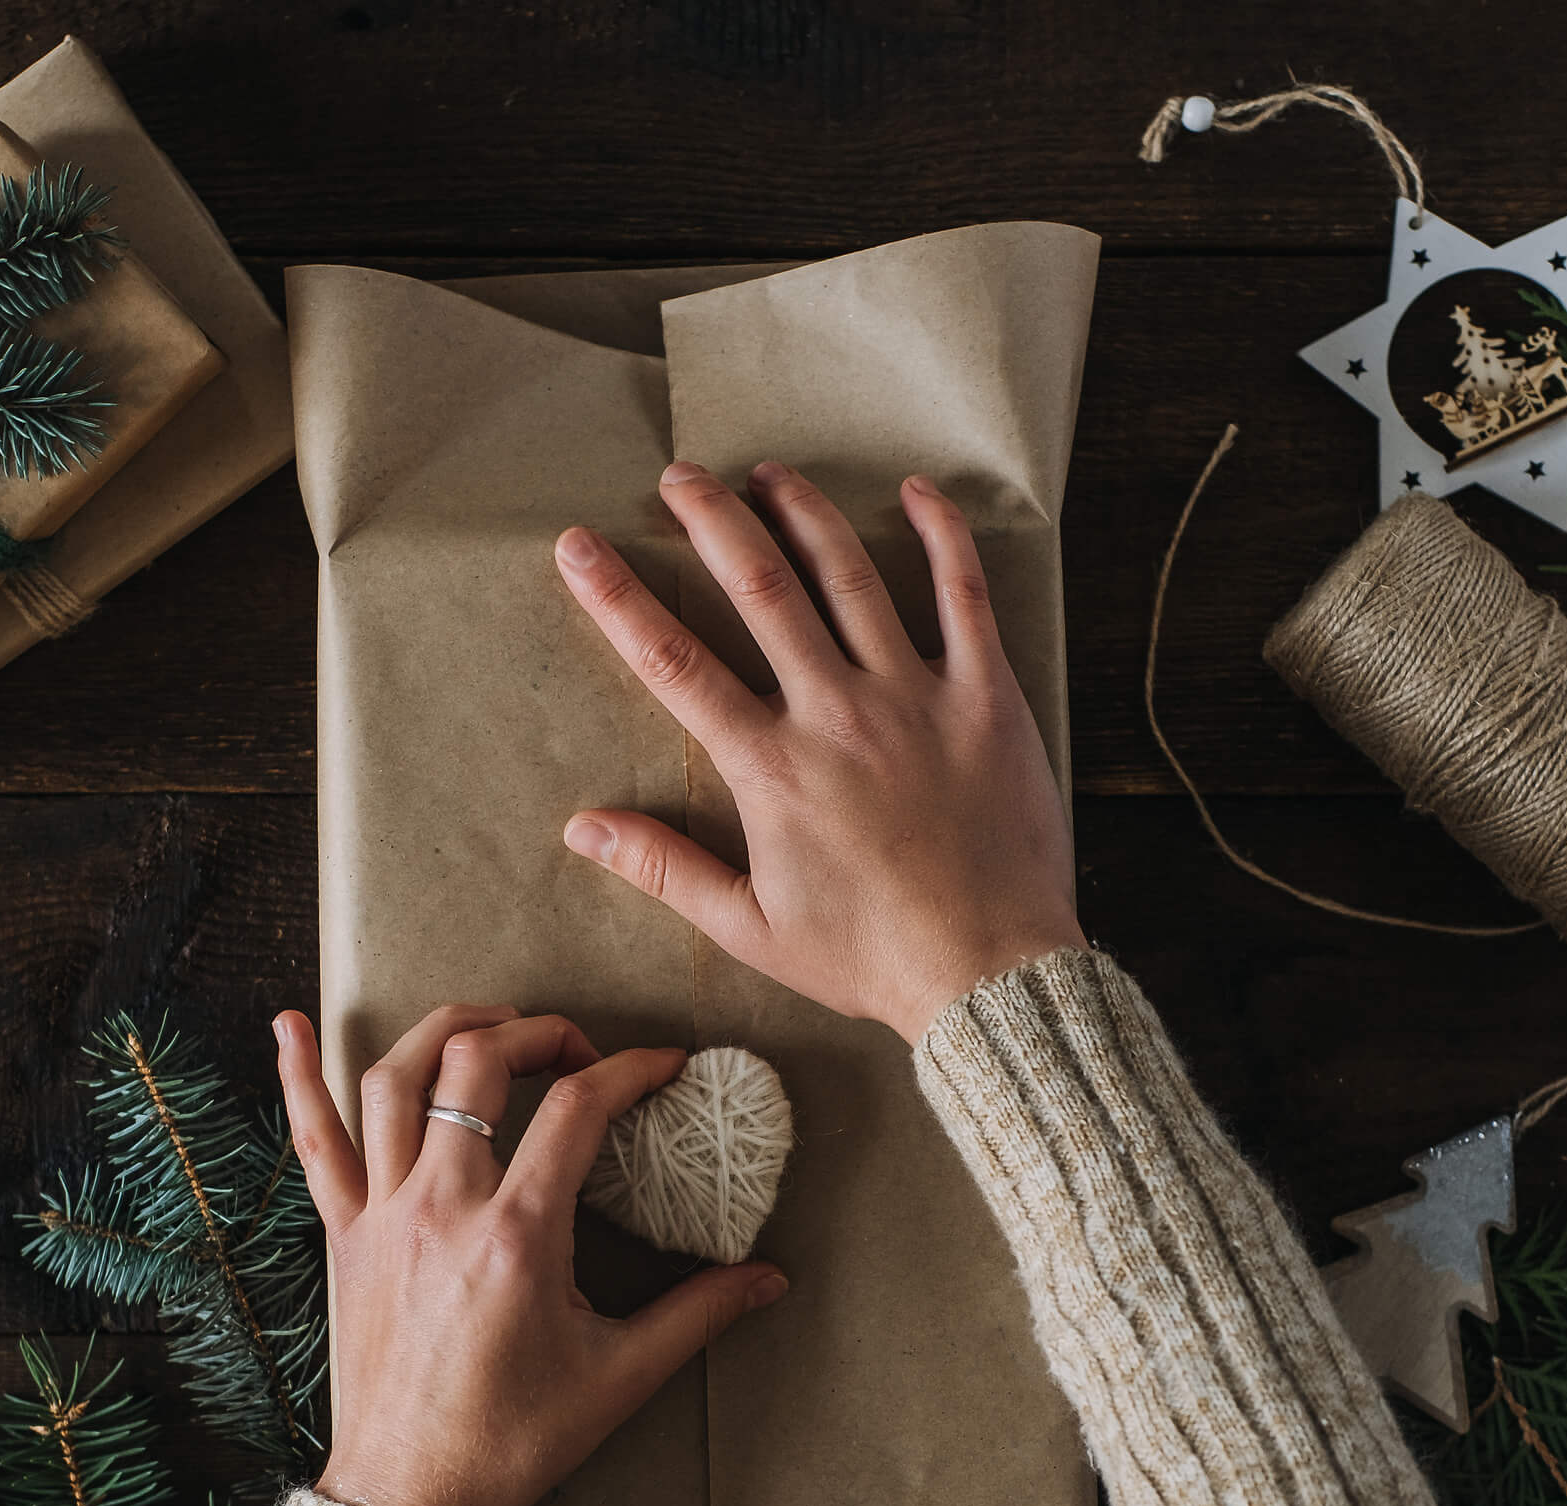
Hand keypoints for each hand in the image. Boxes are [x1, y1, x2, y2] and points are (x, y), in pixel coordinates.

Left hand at [278, 1003, 788, 1505]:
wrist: (410, 1498)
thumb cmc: (512, 1443)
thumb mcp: (620, 1376)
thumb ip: (699, 1314)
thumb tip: (770, 1278)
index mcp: (517, 1236)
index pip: (578, 1108)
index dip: (631, 1069)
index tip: (662, 1067)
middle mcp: (442, 1207)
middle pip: (480, 1064)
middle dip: (538, 1032)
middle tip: (579, 1051)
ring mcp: (383, 1215)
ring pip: (394, 1079)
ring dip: (443, 1030)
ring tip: (488, 1024)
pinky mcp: (345, 1237)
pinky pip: (313, 1141)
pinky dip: (297, 1077)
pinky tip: (287, 1024)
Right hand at [555, 462, 1082, 1044]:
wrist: (987, 971)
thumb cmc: (868, 958)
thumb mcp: (749, 926)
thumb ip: (664, 868)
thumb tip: (581, 829)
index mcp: (770, 769)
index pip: (674, 662)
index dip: (617, 597)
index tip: (579, 546)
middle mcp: (835, 714)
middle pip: (760, 589)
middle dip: (712, 521)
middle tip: (680, 477)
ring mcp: (914, 697)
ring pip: (850, 576)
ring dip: (804, 513)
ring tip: (770, 473)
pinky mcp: (984, 697)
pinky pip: (964, 596)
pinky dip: (941, 536)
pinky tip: (915, 494)